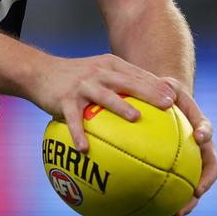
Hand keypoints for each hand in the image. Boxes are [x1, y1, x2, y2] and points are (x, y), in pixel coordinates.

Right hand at [29, 54, 176, 151]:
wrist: (40, 72)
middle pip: (127, 82)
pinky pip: (73, 118)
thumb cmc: (76, 79)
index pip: (138, 74)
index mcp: (110, 66)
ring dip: (120, 106)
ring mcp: (81, 85)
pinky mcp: (64, 98)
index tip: (176, 99)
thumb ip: (120, 85)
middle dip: (149, 92)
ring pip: (104, 96)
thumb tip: (148, 109)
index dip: (157, 85)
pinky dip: (79, 133)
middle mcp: (98, 72)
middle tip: (167, 105)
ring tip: (135, 119)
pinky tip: (84, 149)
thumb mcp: (98, 74)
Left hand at [159, 76, 216, 215]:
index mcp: (200, 125)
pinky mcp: (179, 169)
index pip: (207, 129)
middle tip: (195, 194)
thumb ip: (166, 88)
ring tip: (176, 214)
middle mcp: (201, 146)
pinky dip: (167, 199)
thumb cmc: (166, 93)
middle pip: (209, 168)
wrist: (168, 103)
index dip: (204, 132)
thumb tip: (162, 90)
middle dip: (204, 183)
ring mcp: (193, 160)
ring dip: (189, 201)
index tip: (198, 136)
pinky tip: (150, 209)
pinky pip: (175, 186)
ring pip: (195, 184)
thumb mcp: (168, 86)